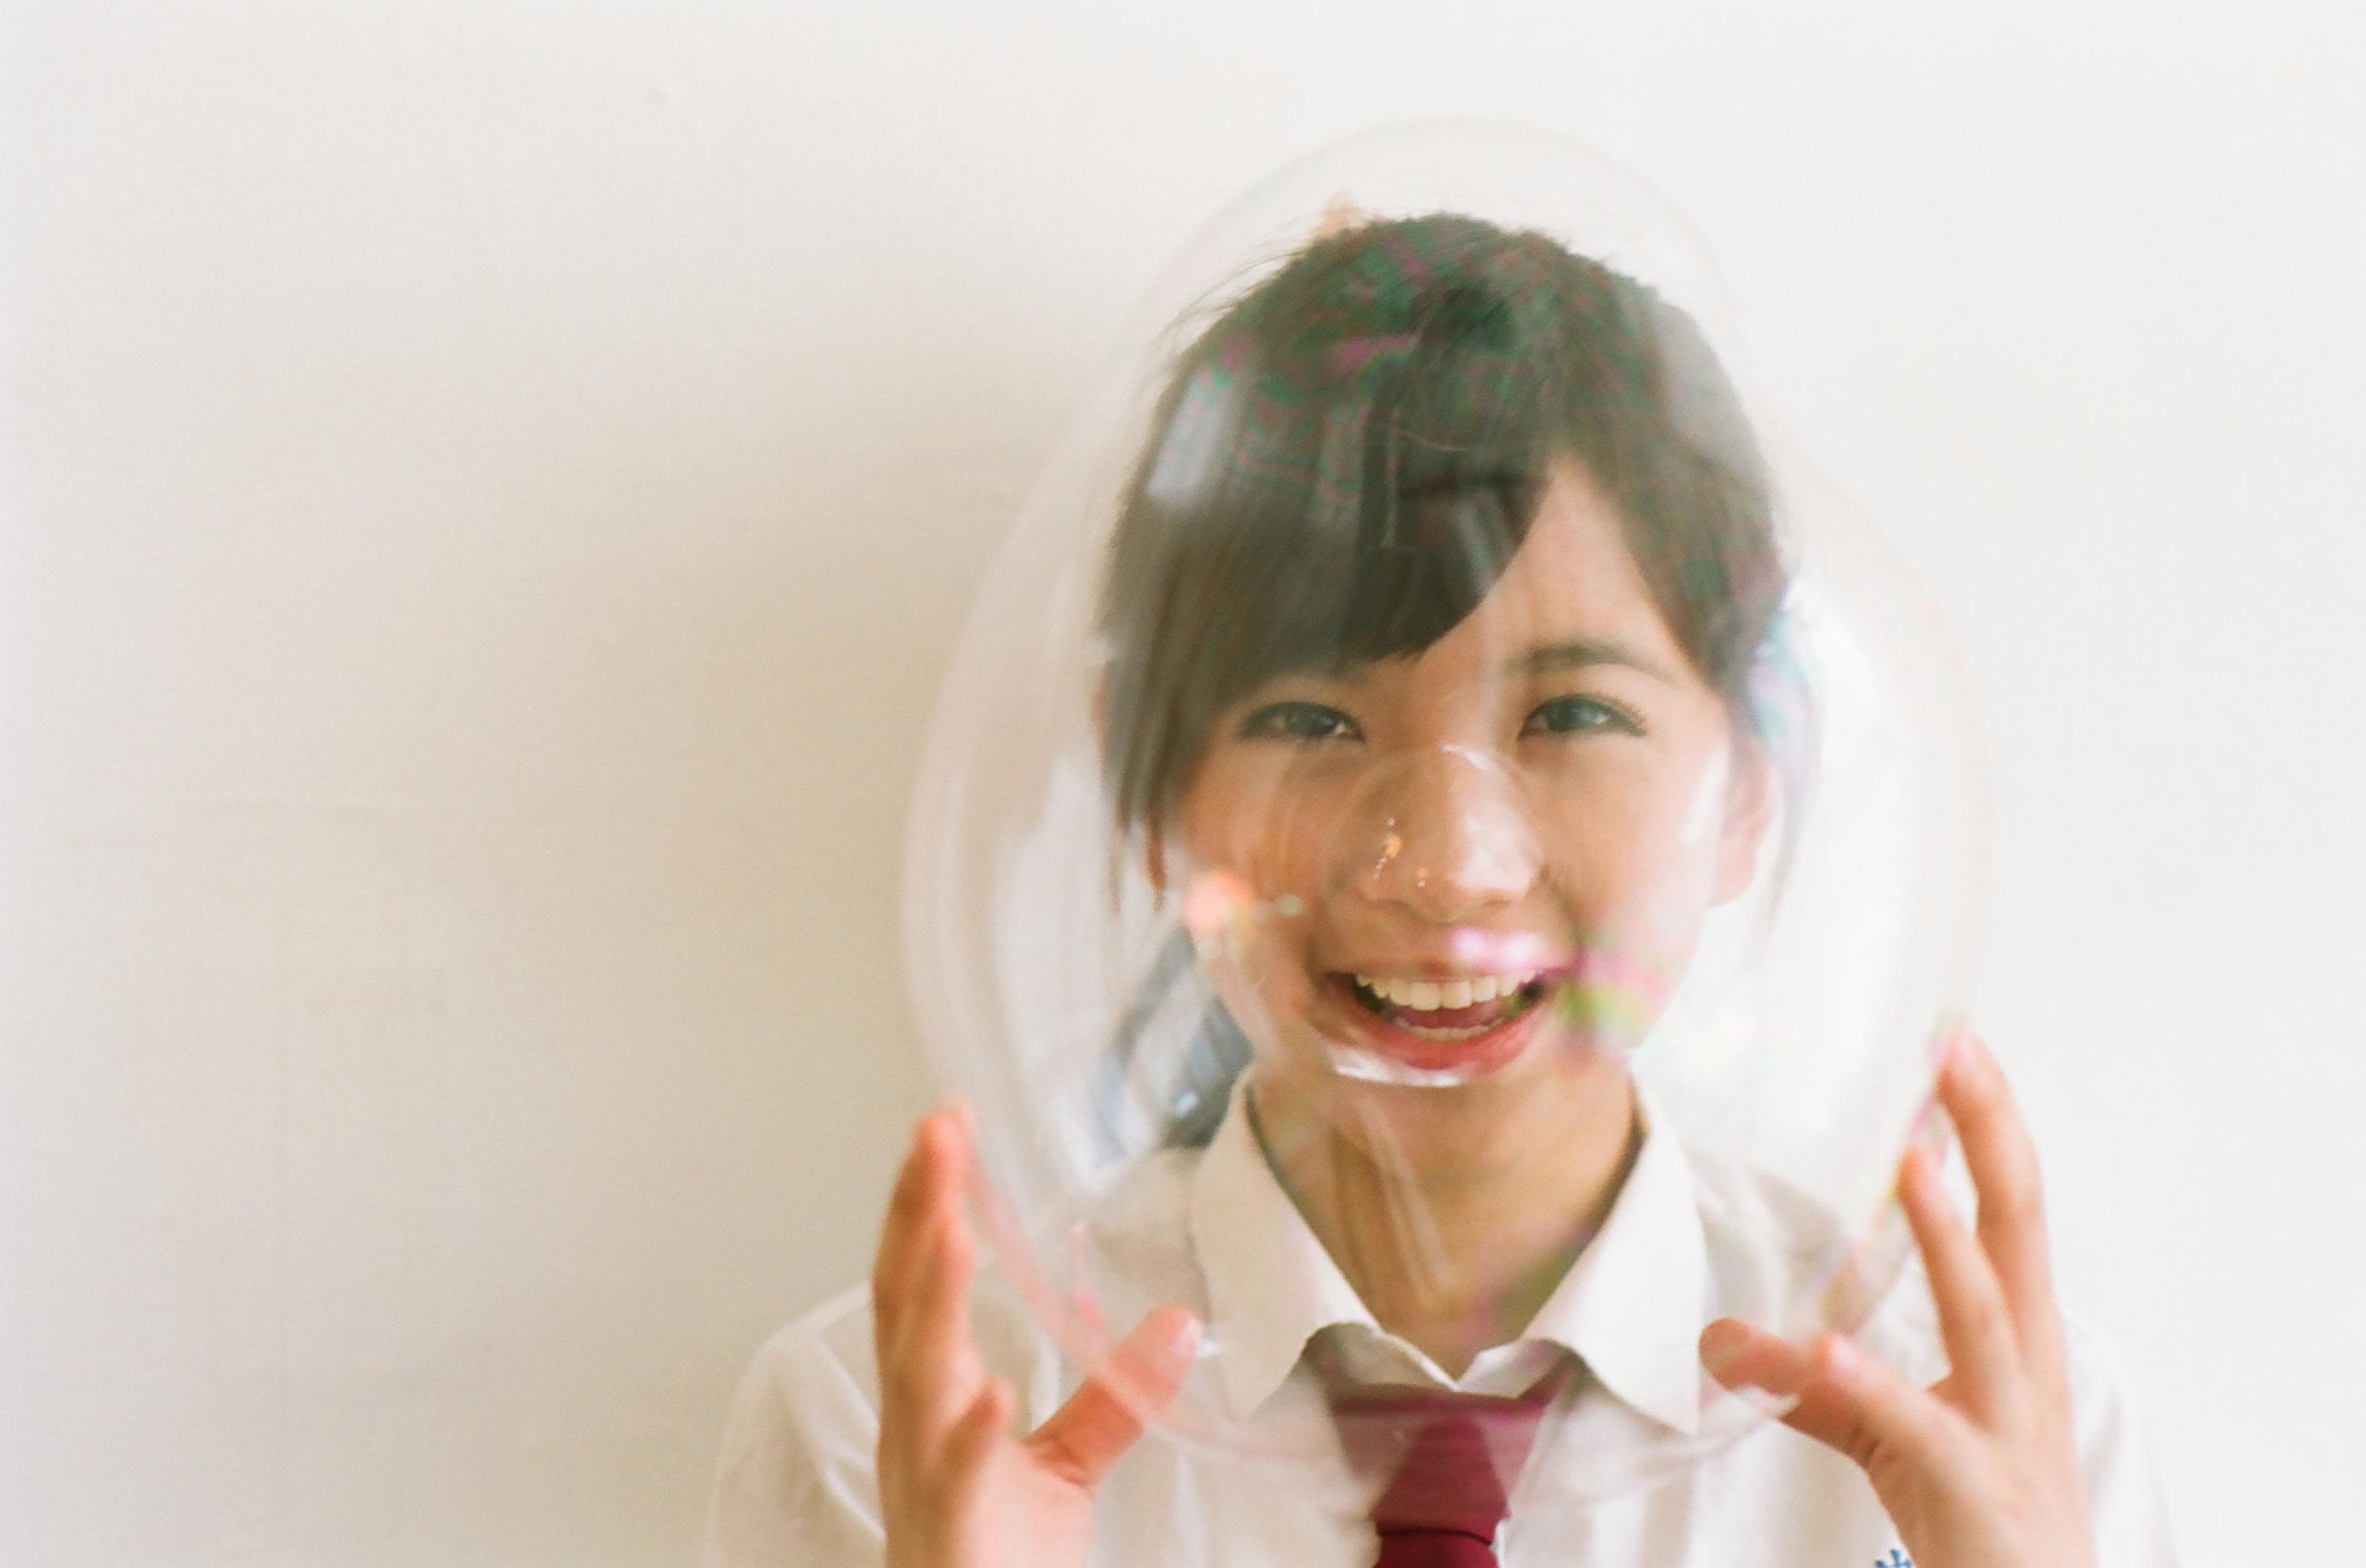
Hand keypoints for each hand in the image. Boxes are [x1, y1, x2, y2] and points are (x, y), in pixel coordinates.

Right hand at [872, 1106, 1200, 1567]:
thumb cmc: (993, 1554)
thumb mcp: (1062, 1466)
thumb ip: (1111, 1396)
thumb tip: (1178, 1323)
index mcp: (930, 1396)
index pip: (917, 1278)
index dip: (926, 1200)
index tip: (948, 1121)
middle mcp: (913, 1423)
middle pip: (902, 1300)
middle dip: (915, 1212)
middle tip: (937, 1130)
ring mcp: (925, 1474)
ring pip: (917, 1375)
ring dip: (934, 1298)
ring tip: (955, 1226)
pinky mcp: (953, 1531)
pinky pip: (959, 1477)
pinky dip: (971, 1430)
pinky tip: (991, 1389)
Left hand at [1698, 1030, 2096, 1567]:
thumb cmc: (1977, 1508)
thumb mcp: (1891, 1428)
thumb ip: (1813, 1380)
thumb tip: (1719, 1336)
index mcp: (2017, 1333)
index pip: (2010, 1206)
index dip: (1987, 1123)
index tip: (1953, 1038)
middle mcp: (2026, 1363)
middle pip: (2020, 1228)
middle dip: (1991, 1134)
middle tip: (1951, 1050)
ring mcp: (2007, 1422)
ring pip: (1984, 1315)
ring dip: (1946, 1237)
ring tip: (1907, 1161)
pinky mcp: (1971, 1481)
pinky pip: (1915, 1424)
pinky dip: (1870, 1381)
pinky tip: (1824, 1347)